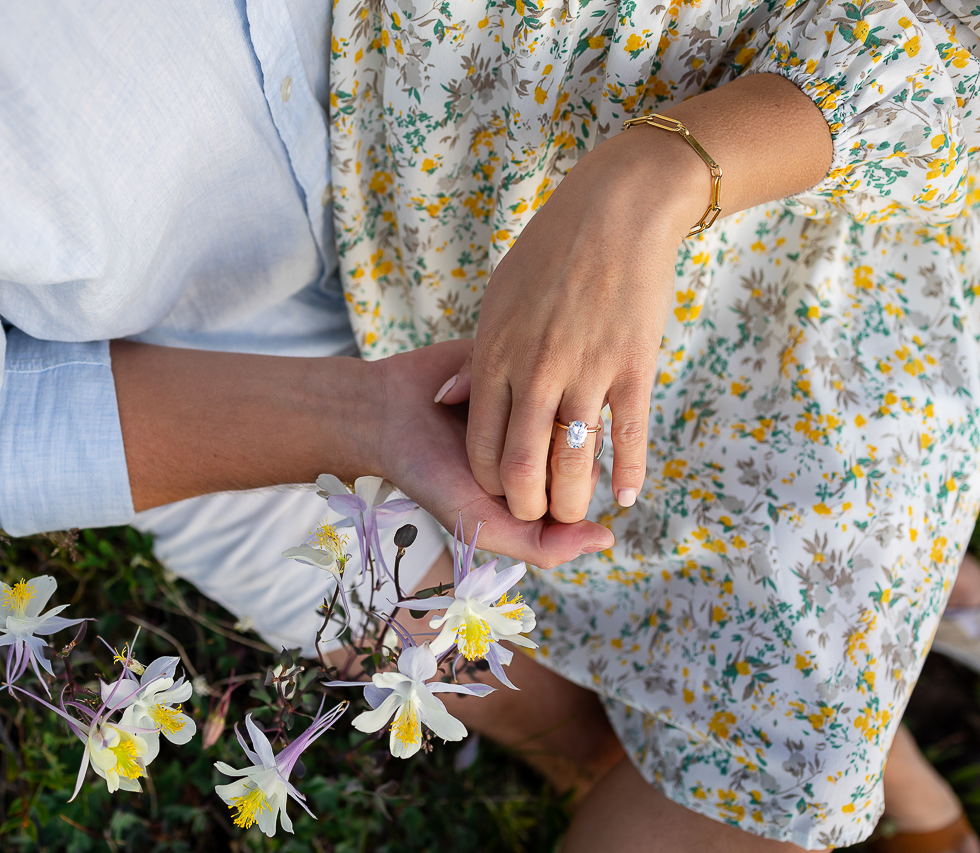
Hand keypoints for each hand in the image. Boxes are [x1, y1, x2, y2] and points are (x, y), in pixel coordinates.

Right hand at [368, 339, 613, 567]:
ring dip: (519, 408)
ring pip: (562, 398)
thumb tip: (606, 541)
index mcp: (541, 475)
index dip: (553, 481)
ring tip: (475, 416)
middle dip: (538, 444)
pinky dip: (498, 378)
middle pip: (581, 437)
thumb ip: (541, 544)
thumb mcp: (480, 522)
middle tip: (494, 442)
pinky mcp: (515, 358)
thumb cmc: (430, 475)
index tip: (512, 479)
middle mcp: (542, 435)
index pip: (583, 479)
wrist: (382, 417)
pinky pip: (532, 364)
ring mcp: (531, 396)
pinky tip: (463, 391)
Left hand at [439, 130, 702, 523]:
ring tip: (577, 514)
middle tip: (536, 517)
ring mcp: (586, 371)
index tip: (501, 492)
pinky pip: (629, 436)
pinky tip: (624, 496)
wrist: (616, 211)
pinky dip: (627, 474)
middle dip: (526, 506)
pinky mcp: (633, 366)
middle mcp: (536, 371)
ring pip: (573, 463)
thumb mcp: (497, 299)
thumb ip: (477, 356)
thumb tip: (449, 401)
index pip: (482, 444)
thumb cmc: (550, 253)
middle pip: (522, 467)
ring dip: (574, 501)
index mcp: (495, 356)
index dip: (490, 482)